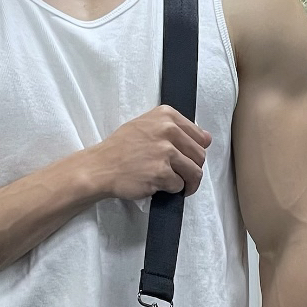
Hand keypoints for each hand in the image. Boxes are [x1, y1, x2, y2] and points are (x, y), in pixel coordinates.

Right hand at [90, 105, 211, 200]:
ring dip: (188, 183)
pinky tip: (159, 186)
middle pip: (199, 156)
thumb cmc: (121, 148)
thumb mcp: (146, 125)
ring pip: (194, 172)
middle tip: (182, 176)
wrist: (100, 167)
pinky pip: (179, 185)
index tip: (187, 159)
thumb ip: (174, 128)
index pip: (200, 136)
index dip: (196, 152)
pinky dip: (172, 190)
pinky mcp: (161, 173)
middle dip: (193, 169)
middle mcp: (167, 130)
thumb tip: (206, 138)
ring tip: (176, 185)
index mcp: (166, 115)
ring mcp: (165, 152)